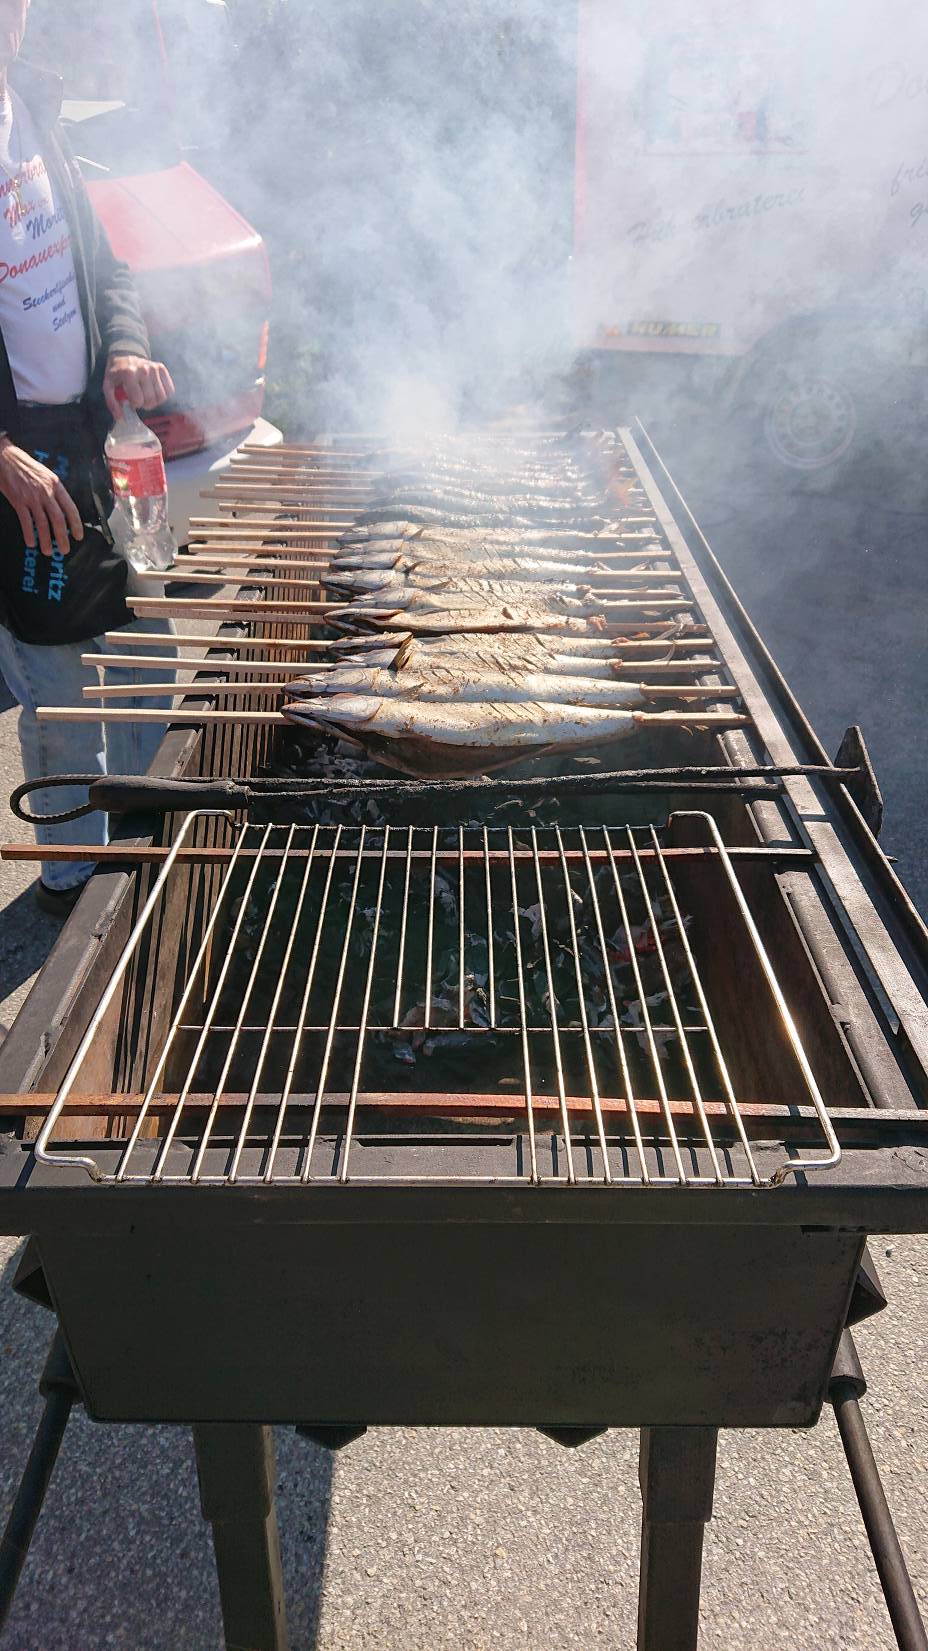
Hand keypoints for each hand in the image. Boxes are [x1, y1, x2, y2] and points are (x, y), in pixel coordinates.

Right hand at [0, 438, 82, 557]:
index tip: (78, 536)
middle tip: (64, 550)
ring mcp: (31, 496)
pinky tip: (31, 542)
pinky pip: (26, 521)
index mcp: (55, 485)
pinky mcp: (18, 500)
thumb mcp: (45, 475)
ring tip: (47, 551)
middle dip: (62, 537)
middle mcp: (45, 491)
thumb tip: (62, 509)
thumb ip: (54, 491)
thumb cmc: (25, 466)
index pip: (70, 508)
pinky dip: (29, 534)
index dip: (76, 524)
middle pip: (58, 519)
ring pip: (42, 523)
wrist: (5, 457)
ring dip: (46, 540)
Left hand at [103, 354, 174, 418]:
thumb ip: (112, 403)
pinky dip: (164, 395)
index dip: (135, 404)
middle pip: (151, 400)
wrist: (124, 355)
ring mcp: (154, 368)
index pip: (138, 400)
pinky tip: (155, 393)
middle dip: (145, 405)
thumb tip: (120, 418)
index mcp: (129, 374)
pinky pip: (170, 390)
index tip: (131, 401)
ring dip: (155, 402)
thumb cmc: (117, 373)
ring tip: (148, 397)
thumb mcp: (108, 386)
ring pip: (162, 397)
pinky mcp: (162, 368)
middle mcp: (144, 370)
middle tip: (140, 400)